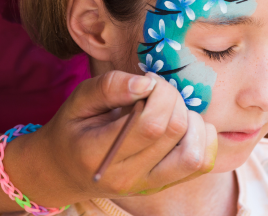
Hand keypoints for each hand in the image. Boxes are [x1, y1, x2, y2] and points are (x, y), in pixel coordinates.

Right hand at [6, 71, 217, 205]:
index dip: (160, 94)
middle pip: (174, 132)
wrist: (63, 171)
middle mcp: (126, 177)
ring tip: (171, 110)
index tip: (148, 81)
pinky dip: (203, 139)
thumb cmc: (72, 130)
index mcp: (99, 154)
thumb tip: (146, 84)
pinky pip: (201, 165)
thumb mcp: (77, 101)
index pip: (150, 125)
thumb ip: (108, 87)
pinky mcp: (161, 186)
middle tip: (157, 91)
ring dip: (191, 122)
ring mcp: (146, 185)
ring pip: (193, 155)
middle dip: (173, 100)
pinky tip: (186, 124)